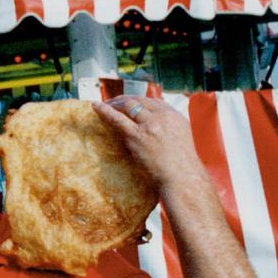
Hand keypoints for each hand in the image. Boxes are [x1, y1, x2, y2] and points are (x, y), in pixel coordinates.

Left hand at [93, 97, 208, 195]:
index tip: (130, 102)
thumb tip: (153, 127)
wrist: (182, 177)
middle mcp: (162, 117)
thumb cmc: (181, 165)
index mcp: (175, 116)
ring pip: (128, 106)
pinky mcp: (137, 136)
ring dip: (114, 103)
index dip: (139, 101)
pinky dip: (105, 111)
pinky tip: (96, 107)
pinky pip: (117, 119)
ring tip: (103, 104)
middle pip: (139, 101)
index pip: (154, 102)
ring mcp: (149, 125)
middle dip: (124, 100)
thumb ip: (168, 128)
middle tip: (113, 102)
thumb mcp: (180, 138)